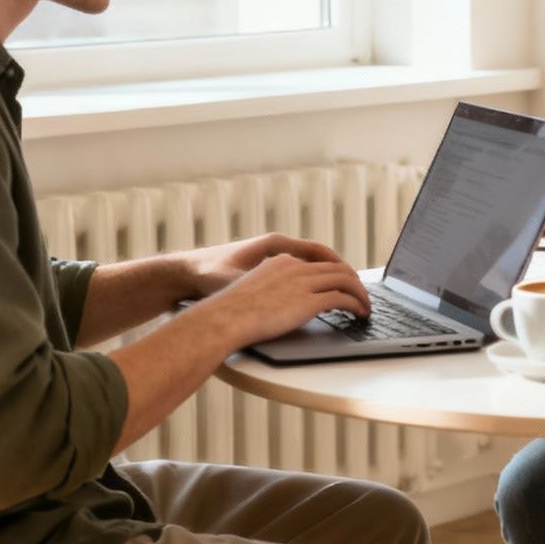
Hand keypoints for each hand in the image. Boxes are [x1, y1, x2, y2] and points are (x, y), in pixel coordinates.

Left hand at [183, 233, 349, 297]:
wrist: (186, 272)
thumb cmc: (208, 274)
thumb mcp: (236, 279)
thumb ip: (263, 284)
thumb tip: (284, 289)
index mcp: (276, 245)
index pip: (319, 252)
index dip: (339, 267)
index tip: (354, 281)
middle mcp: (277, 249)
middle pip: (320, 259)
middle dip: (341, 275)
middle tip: (358, 292)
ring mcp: (273, 259)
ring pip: (311, 266)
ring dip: (328, 279)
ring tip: (345, 295)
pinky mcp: (267, 269)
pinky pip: (300, 274)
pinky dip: (313, 283)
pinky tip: (318, 298)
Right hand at [186, 253, 372, 349]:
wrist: (224, 318)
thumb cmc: (230, 314)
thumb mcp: (252, 293)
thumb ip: (271, 292)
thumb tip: (279, 307)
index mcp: (281, 262)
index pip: (317, 264)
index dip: (334, 274)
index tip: (342, 285)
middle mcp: (295, 268)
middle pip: (337, 268)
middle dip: (354, 281)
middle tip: (362, 295)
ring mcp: (303, 282)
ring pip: (345, 280)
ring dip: (360, 294)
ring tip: (366, 307)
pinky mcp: (309, 300)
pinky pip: (343, 298)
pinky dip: (357, 304)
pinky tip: (360, 313)